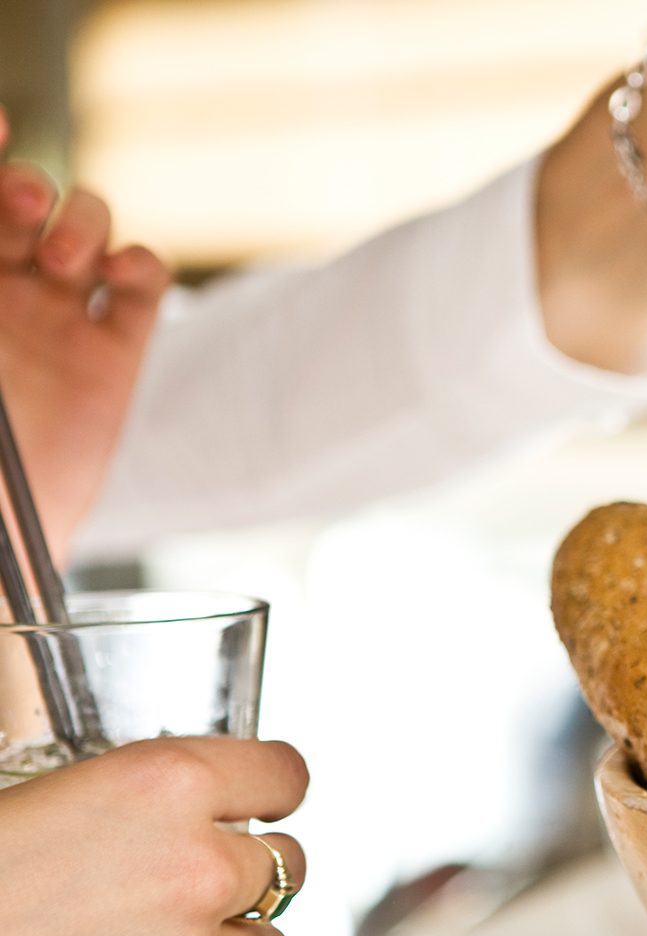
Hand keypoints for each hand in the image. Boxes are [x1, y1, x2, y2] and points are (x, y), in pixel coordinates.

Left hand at [0, 109, 169, 558]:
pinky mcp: (116, 352)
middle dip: (29, 191)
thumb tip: (24, 244)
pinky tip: (120, 282)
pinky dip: (139, 264)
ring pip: (88, 227)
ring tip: (70, 265)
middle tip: (22, 214)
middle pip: (27, 200)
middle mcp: (2, 291)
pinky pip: (143, 283)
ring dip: (83, 225)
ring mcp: (61, 318)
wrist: (0, 545)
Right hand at [0, 738, 308, 935]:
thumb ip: (154, 801)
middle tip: (207, 876)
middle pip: (287, 863)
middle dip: (253, 868)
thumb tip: (232, 817)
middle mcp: (197, 865)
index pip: (286, 775)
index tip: (270, 802)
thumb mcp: (63, 792)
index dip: (277, 790)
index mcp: (168, 783)